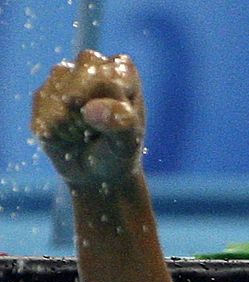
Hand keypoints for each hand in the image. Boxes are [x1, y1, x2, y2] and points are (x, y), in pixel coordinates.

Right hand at [31, 50, 145, 188]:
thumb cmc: (118, 151)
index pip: (106, 82)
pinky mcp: (42, 94)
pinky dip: (55, 135)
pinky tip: (67, 135)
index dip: (108, 111)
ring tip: (82, 132)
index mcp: (121, 69)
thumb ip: (120, 122)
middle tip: (96, 130)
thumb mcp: (128, 141)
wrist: (97, 173)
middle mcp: (90, 64)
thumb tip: (90, 110)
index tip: (118, 126)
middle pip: (76, 90)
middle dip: (84, 118)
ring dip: (70, 128)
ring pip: (57, 103)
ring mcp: (63, 76)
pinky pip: (43, 117)